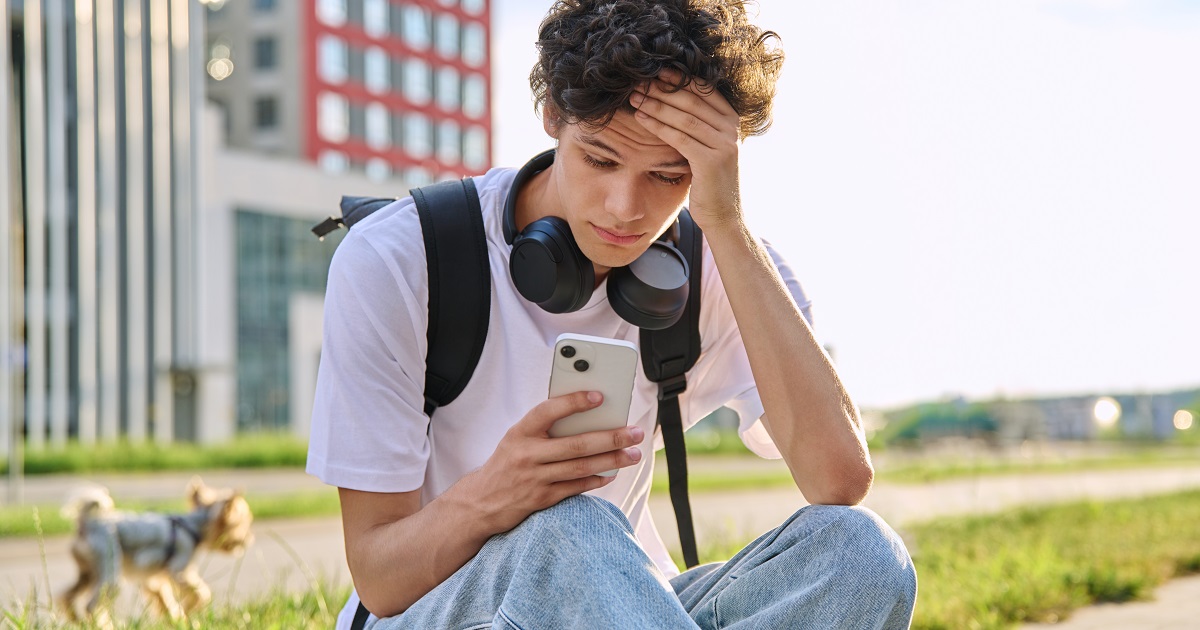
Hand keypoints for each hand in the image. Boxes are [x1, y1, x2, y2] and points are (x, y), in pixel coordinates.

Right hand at [462, 391, 644, 533]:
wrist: (481, 501)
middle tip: (635, 432)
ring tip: (634, 454)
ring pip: (581, 467)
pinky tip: (612, 473)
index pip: (548, 411)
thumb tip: (589, 416)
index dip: (573, 402)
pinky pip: (576, 487)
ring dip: (612, 460)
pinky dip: (596, 480)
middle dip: (611, 437)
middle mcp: (527, 455)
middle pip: (576, 444)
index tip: (599, 396)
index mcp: (520, 432)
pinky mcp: (542, 499)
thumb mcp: (517, 438)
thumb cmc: (508, 462)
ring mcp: (535, 479)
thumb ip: (545, 428)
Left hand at [629, 70, 743, 231]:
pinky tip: (641, 118)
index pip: (704, 90)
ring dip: (656, 105)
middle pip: (692, 100)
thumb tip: (672, 99)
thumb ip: (699, 124)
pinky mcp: (712, 161)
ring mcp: (724, 144)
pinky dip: (658, 126)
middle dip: (663, 90)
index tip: (654, 71)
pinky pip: (680, 137)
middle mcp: (731, 128)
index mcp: (732, 120)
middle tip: (638, 82)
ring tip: (634, 98)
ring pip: (684, 117)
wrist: (724, 215)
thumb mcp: (708, 146)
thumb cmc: (709, 181)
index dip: (678, 79)